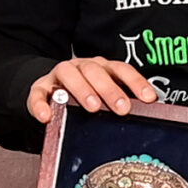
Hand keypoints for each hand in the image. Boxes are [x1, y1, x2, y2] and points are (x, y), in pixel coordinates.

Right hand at [27, 58, 156, 122]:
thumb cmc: (83, 95)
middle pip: (96, 72)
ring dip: (82, 90)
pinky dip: (41, 105)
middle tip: (122, 108)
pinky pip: (39, 94)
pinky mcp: (40, 88)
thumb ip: (119, 102)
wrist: (48, 88)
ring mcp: (59, 76)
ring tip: (92, 107)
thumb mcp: (103, 96)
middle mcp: (82, 67)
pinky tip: (47, 117)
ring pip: (69, 75)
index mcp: (102, 68)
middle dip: (110, 89)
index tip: (149, 99)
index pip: (121, 70)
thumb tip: (147, 120)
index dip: (136, 82)